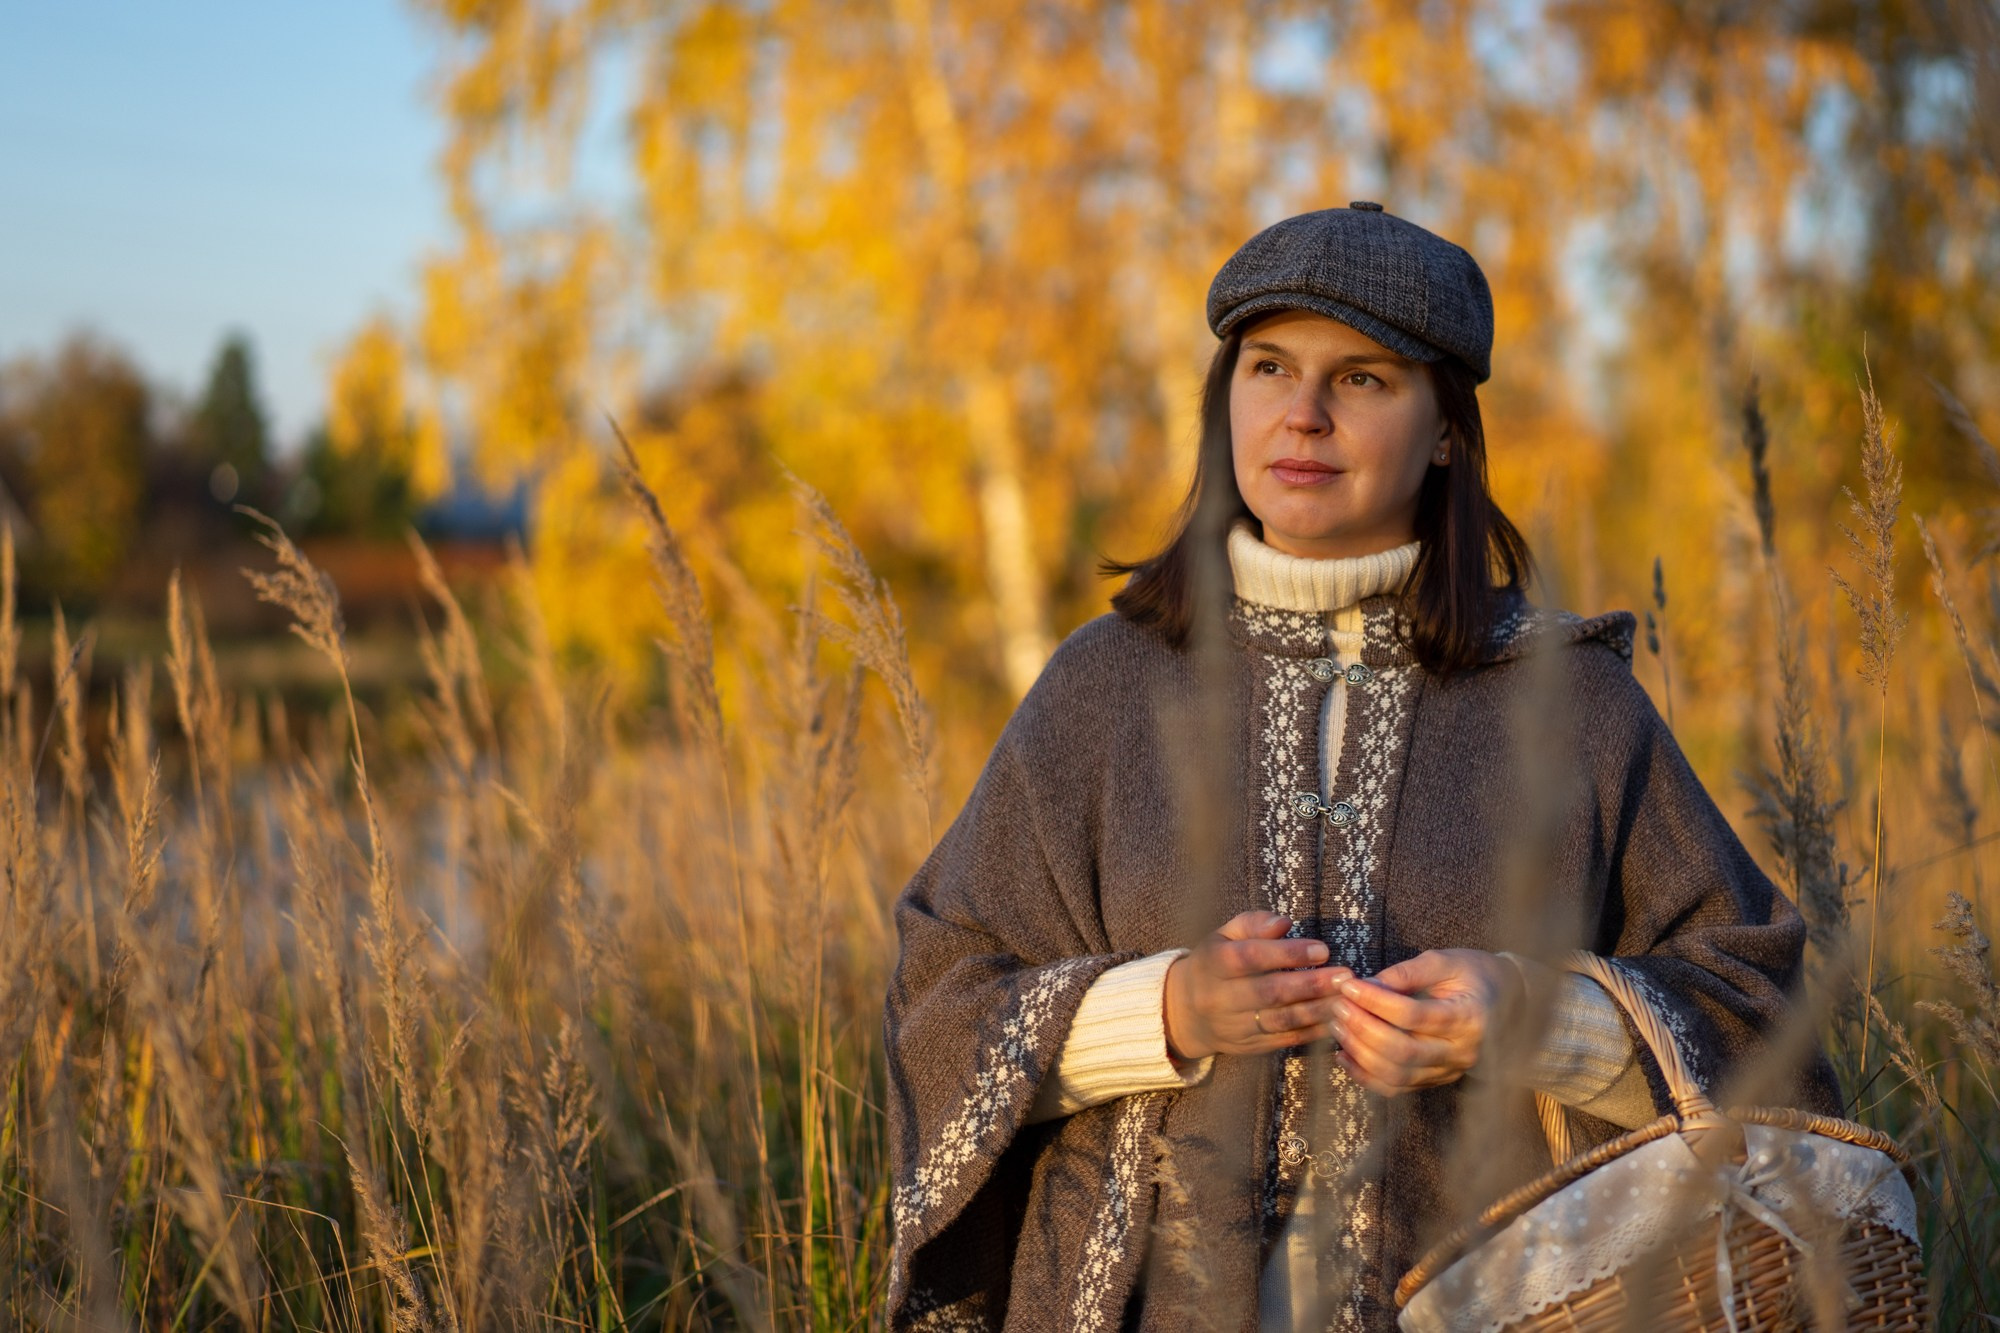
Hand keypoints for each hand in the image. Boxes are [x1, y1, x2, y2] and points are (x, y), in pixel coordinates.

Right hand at [1163, 910, 1352, 1060]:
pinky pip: (1282, 1040)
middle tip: (1344, 976)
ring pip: (1278, 1021)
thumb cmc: (1214, 963)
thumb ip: (1254, 924)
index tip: (1322, 950)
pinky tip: (1334, 1021)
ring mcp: (1232, 1026)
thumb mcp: (1225, 936)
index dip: (1288, 954)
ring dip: (1316, 1011)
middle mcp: (1219, 997)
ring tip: (1345, 999)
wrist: (1184, 1011)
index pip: (1252, 958)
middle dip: (1310, 985)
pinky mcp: (1246, 1047)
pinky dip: (1311, 1033)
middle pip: (1269, 992)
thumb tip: (1284, 923)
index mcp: (1213, 963)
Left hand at [1328, 948, 1518, 1096]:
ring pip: (1397, 1075)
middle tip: (1339, 1006)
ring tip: (1337, 1026)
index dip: (1376, 1001)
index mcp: (1468, 1017)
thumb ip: (1407, 972)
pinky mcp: (1437, 1080)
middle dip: (1362, 1028)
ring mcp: (1450, 1070)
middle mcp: (1461, 1051)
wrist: (1508, 1000)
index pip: (1413, 1015)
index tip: (1349, 986)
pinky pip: (1397, 1088)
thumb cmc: (1475, 975)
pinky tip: (1344, 1055)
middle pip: (1402, 1050)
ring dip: (1360, 1053)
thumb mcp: (1446, 961)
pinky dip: (1366, 1076)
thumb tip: (1366, 984)